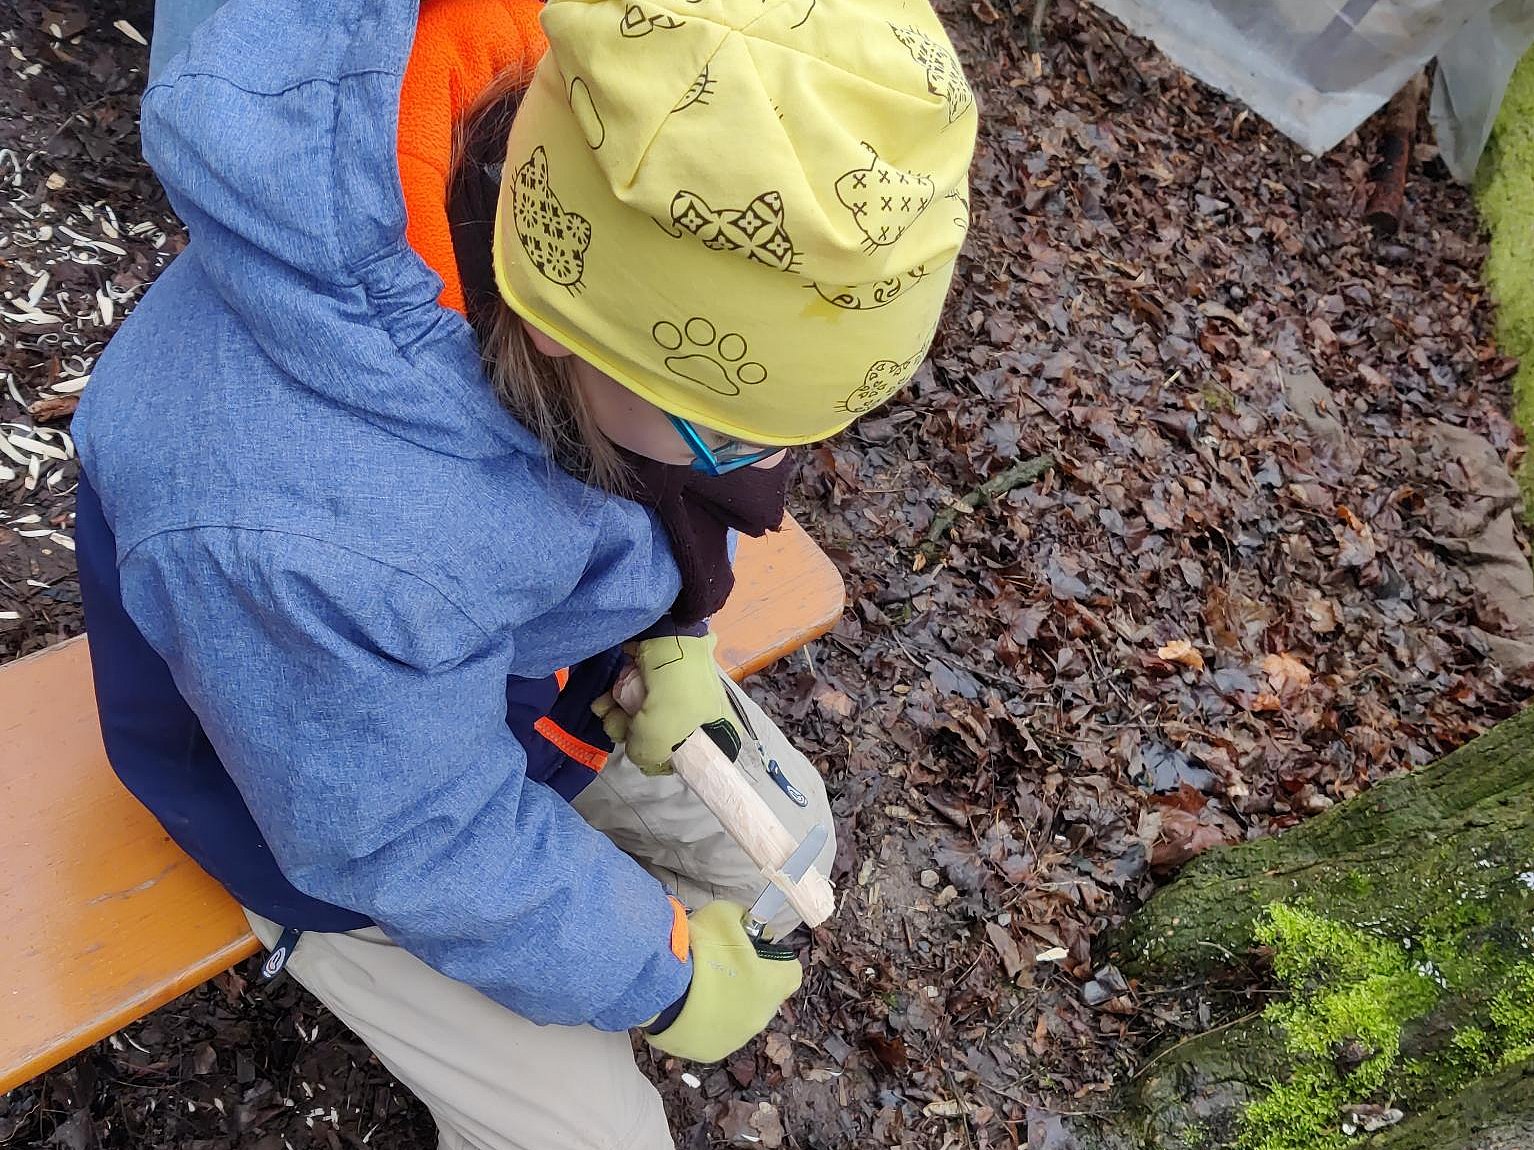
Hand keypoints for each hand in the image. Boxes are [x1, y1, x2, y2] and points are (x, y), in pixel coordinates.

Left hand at [592, 633, 734, 774]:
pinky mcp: (656, 681)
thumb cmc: (675, 682)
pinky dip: (616, 706)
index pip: (700, 761)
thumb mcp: (662, 731)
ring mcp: (677, 697)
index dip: (672, 763)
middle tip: (627, 724)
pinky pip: (634, 703)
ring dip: (621, 721)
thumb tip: (637, 751)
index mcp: (719, 728)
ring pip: (645, 723)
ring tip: (611, 709)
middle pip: (665, 742)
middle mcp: (700, 715)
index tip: (651, 756)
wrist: (667, 626)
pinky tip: (605, 702)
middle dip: (637, 737)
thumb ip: (648, 754)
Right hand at [645, 901, 802, 1062]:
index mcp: (774, 984)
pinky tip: (687, 1008)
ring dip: (727, 1005)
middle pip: (764, 998)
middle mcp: (762, 1016)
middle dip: (750, 985)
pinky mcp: (712, 1053)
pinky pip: (715, 1034)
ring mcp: (737, 1038)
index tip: (753, 954)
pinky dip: (706, 1023)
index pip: (790, 972)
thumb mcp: (725, 914)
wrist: (662, 985)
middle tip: (722, 969)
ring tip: (698, 989)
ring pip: (739, 1019)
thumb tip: (747, 925)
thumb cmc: (700, 948)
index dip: (774, 961)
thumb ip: (743, 920)